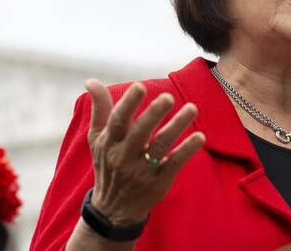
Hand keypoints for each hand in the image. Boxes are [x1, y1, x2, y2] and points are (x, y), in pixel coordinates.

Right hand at [85, 79, 204, 225]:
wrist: (113, 210)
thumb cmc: (108, 164)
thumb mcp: (98, 139)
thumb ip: (99, 109)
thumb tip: (90, 80)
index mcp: (109, 142)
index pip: (118, 120)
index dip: (128, 104)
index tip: (139, 86)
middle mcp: (124, 156)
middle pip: (139, 133)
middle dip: (153, 114)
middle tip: (168, 97)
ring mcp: (142, 171)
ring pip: (160, 146)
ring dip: (176, 127)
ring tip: (192, 108)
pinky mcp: (159, 182)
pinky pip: (174, 164)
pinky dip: (186, 150)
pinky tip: (200, 136)